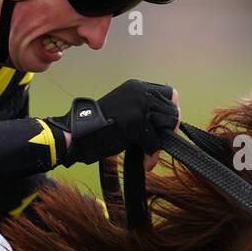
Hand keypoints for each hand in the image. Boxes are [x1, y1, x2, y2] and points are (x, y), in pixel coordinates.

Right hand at [48, 79, 179, 166]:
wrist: (78, 134)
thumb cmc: (101, 128)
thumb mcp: (126, 112)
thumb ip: (145, 113)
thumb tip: (171, 126)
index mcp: (137, 87)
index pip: (170, 94)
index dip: (171, 111)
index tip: (165, 128)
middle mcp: (139, 92)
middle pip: (173, 109)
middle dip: (170, 129)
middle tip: (159, 143)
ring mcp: (138, 105)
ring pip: (168, 124)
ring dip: (161, 143)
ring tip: (150, 154)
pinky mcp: (135, 121)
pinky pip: (154, 141)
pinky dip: (151, 155)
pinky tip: (146, 163)